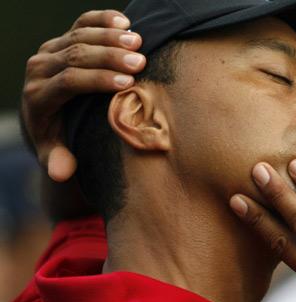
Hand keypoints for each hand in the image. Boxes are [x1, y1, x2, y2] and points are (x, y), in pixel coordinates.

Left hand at [22, 10, 145, 181]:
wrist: (44, 114)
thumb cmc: (57, 136)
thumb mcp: (54, 152)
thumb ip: (56, 161)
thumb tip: (61, 173)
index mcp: (39, 96)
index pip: (69, 81)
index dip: (98, 79)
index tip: (127, 82)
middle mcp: (39, 68)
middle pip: (76, 55)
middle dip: (110, 57)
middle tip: (140, 60)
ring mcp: (50, 50)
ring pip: (80, 35)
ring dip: (110, 36)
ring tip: (138, 41)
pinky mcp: (61, 40)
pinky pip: (81, 23)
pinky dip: (102, 19)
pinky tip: (124, 21)